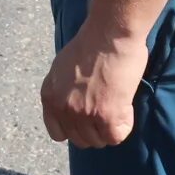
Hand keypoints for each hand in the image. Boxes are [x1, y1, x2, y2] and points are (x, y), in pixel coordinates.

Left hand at [40, 23, 148, 148]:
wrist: (110, 33)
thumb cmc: (91, 43)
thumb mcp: (62, 67)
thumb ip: (62, 90)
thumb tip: (72, 105)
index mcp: (49, 96)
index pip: (57, 133)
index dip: (74, 128)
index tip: (86, 120)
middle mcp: (63, 108)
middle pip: (80, 140)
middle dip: (94, 128)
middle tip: (106, 108)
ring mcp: (83, 114)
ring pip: (99, 141)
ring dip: (109, 127)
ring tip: (116, 103)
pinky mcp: (106, 117)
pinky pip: (116, 137)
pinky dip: (124, 124)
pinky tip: (125, 106)